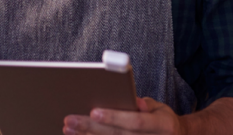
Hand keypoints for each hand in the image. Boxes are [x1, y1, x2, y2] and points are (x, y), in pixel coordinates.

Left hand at [63, 97, 184, 134]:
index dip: (115, 117)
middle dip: (91, 128)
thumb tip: (136, 103)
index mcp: (162, 126)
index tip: (94, 111)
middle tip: (70, 120)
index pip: (135, 122)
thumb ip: (147, 105)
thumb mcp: (161, 109)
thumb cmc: (163, 121)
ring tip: (69, 129)